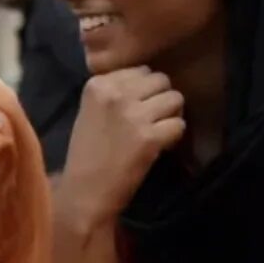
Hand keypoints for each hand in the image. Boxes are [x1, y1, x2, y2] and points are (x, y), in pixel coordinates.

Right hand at [58, 67, 185, 226]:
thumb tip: (148, 80)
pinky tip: (159, 147)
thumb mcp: (91, 111)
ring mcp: (133, 114)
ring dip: (171, 115)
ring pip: (175, 98)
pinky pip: (179, 125)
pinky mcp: (149, 137)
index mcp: (98, 84)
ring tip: (157, 131)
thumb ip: (115, 92)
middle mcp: (116, 94)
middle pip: (160, 80)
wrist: (84, 192)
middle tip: (151, 119)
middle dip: (160, 98)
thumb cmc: (86, 154)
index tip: (135, 108)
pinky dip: (173, 137)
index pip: (140, 70)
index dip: (143, 90)